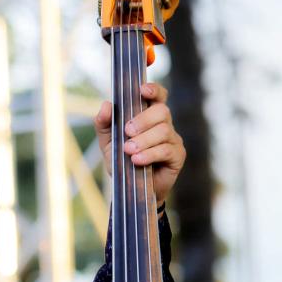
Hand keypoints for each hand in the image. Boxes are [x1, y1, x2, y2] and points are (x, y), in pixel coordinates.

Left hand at [95, 83, 185, 204]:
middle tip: (127, 132)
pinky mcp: (177, 156)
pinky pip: (166, 150)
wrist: (130, 190)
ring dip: (144, 140)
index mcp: (149, 116)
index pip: (158, 96)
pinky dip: (149, 154)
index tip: (143, 91)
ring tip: (129, 151)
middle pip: (162, 111)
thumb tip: (107, 105)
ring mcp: (173, 140)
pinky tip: (137, 160)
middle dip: (143, 120)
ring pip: (163, 131)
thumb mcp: (108, 143)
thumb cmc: (122, 162)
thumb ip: (104, 124)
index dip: (154, 90)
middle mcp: (164, 125)